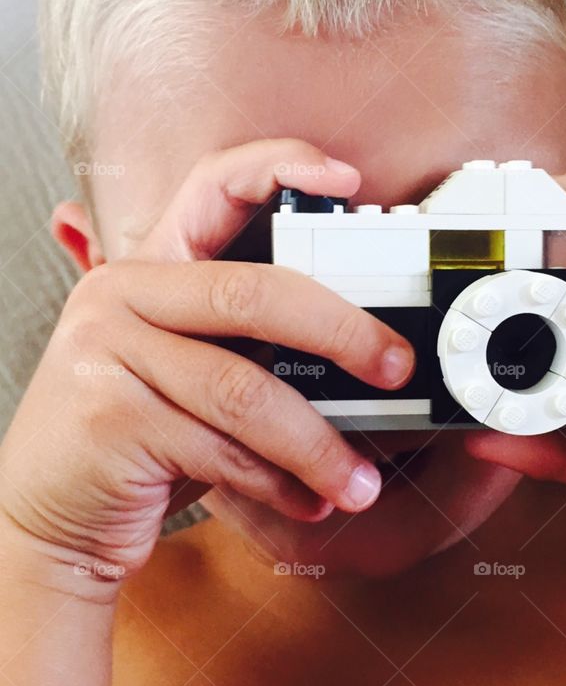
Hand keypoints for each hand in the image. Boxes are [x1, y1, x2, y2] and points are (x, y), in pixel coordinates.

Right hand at [0, 140, 413, 589]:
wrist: (49, 518)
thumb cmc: (139, 441)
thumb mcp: (191, 374)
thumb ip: (252, 347)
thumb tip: (366, 352)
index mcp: (152, 269)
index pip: (213, 189)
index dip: (281, 167)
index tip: (347, 180)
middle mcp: (122, 294)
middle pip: (255, 293)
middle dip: (343, 332)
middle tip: (396, 367)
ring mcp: (107, 352)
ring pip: (245, 389)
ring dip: (317, 443)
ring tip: (358, 481)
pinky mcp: (109, 418)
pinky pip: (222, 448)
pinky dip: (278, 481)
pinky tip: (307, 500)